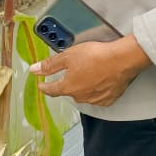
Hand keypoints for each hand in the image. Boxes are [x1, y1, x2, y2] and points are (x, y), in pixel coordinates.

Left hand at [30, 36, 150, 106]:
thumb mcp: (68, 56)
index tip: (41, 85)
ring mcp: (95, 99)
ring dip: (83, 86)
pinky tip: (100, 79)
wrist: (121, 60)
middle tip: (72, 71)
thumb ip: (50, 65)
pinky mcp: (108, 99)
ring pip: (83, 94)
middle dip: (68, 82)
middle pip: (69, 91)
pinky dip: (96, 89)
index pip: (52, 90)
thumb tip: (34, 70)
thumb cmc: (96, 56)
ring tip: (89, 72)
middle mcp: (80, 96)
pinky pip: (97, 96)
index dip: (45, 87)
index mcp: (68, 87)